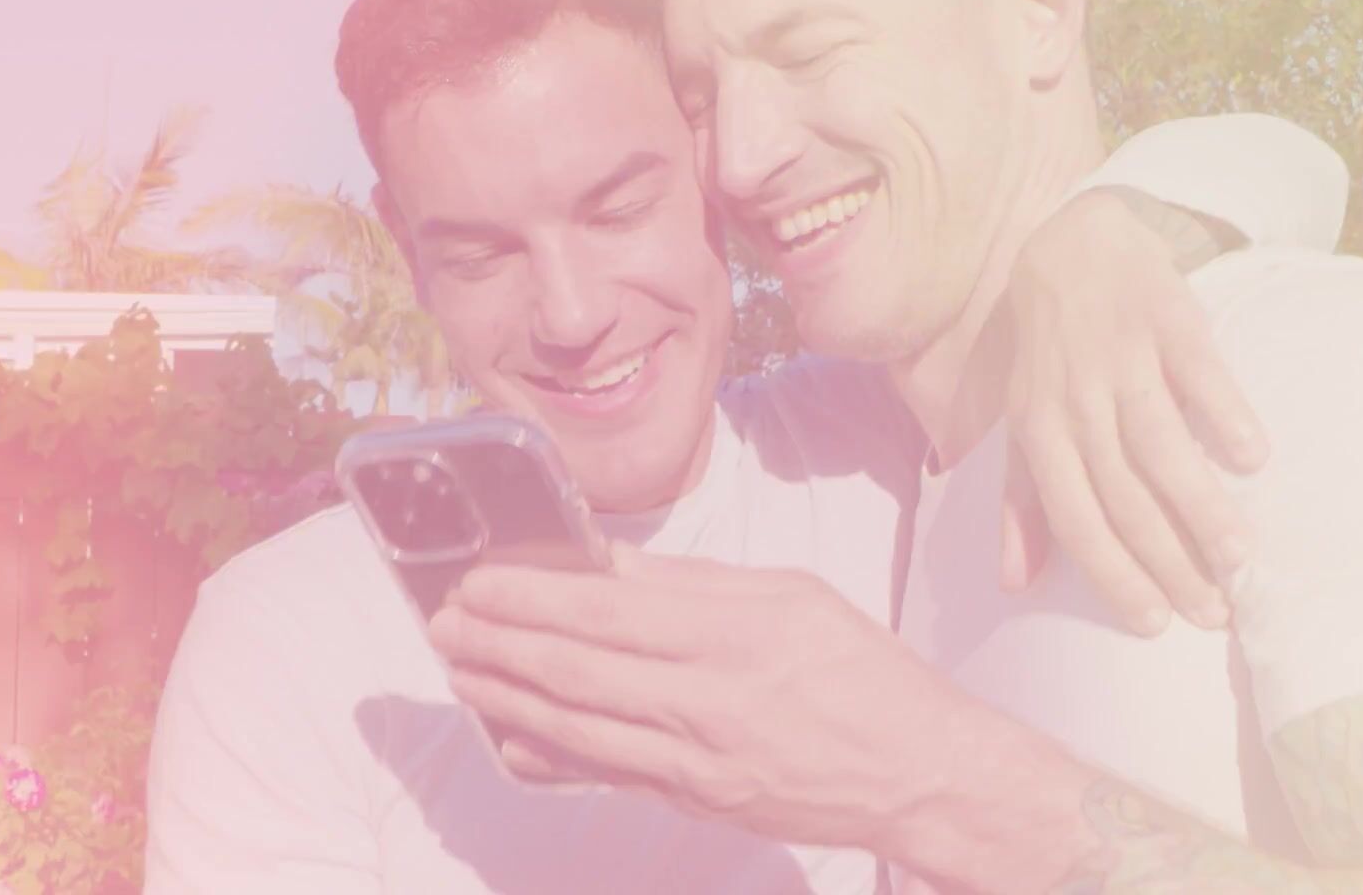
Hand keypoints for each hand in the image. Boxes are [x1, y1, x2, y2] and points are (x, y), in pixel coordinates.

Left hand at [424, 545, 985, 854]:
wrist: (919, 773)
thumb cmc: (864, 674)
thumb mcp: (791, 595)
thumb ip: (692, 582)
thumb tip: (606, 562)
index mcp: (736, 632)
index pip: (607, 609)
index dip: (531, 596)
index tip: (481, 580)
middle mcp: (711, 699)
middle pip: (577, 669)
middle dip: (498, 644)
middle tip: (444, 623)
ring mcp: (700, 760)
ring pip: (579, 726)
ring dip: (507, 698)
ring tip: (460, 671)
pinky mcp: (698, 801)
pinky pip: (609, 773)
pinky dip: (553, 755)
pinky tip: (511, 737)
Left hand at [1000, 189, 1267, 632]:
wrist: (1072, 244)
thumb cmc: (1048, 352)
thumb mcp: (1023, 422)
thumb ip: (1020, 503)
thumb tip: (1015, 582)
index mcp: (1040, 432)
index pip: (1075, 518)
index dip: (1112, 572)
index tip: (1153, 624)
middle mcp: (1077, 401)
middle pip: (1122, 493)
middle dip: (1166, 558)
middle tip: (1212, 609)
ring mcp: (1122, 359)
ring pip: (1158, 442)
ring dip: (1197, 501)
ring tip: (1238, 555)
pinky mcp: (1166, 318)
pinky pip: (1198, 372)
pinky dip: (1223, 412)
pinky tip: (1253, 456)